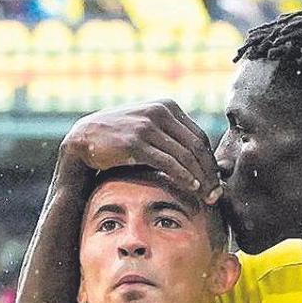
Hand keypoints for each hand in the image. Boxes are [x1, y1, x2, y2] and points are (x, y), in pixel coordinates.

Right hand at [60, 99, 220, 203]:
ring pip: (185, 155)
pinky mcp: (136, 142)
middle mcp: (160, 112)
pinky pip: (168, 162)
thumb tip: (200, 159)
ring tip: (207, 196)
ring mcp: (147, 126)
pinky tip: (192, 188)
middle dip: (209, 173)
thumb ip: (171, 136)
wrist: (84, 138)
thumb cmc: (120, 138)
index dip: (210, 161)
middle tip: (216, 194)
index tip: (216, 182)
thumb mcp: (149, 128)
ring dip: (200, 178)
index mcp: (168, 106)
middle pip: (196, 146)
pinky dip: (183, 176)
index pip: (199, 136)